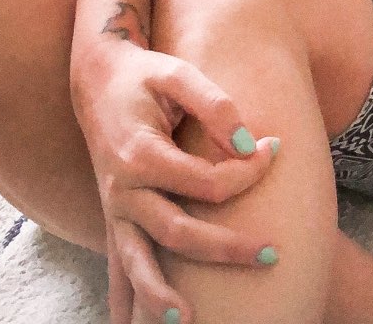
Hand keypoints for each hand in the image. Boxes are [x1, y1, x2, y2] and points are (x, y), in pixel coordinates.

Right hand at [73, 41, 279, 323]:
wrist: (97, 80)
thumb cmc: (146, 76)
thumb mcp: (179, 74)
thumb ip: (214, 103)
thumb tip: (249, 143)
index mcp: (140, 154)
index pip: (205, 181)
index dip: (247, 171)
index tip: (275, 149)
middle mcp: (123, 189)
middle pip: (178, 232)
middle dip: (226, 248)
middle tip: (272, 255)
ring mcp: (115, 209)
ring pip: (138, 261)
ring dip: (159, 295)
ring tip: (188, 320)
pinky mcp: (114, 218)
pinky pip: (118, 264)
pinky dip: (126, 297)